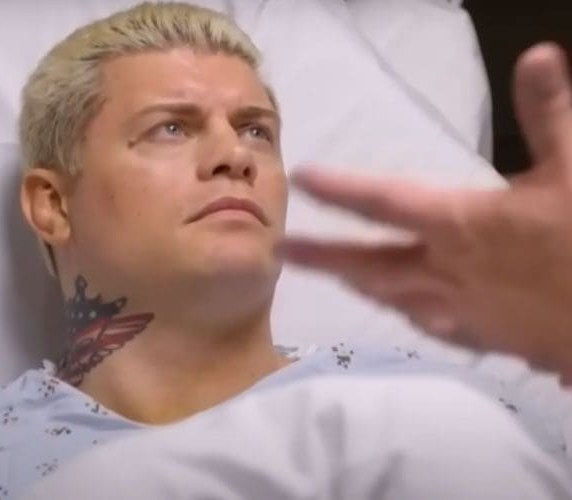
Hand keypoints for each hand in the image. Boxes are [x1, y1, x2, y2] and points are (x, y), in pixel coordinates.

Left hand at [281, 43, 571, 381]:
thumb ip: (548, 114)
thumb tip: (538, 56)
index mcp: (458, 224)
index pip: (384, 202)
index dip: (340, 188)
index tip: (302, 178)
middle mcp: (444, 270)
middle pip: (369, 263)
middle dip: (324, 257)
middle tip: (284, 252)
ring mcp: (459, 311)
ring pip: (392, 299)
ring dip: (359, 286)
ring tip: (337, 280)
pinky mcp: (481, 339)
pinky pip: (429, 326)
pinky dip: (409, 313)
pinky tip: (408, 312)